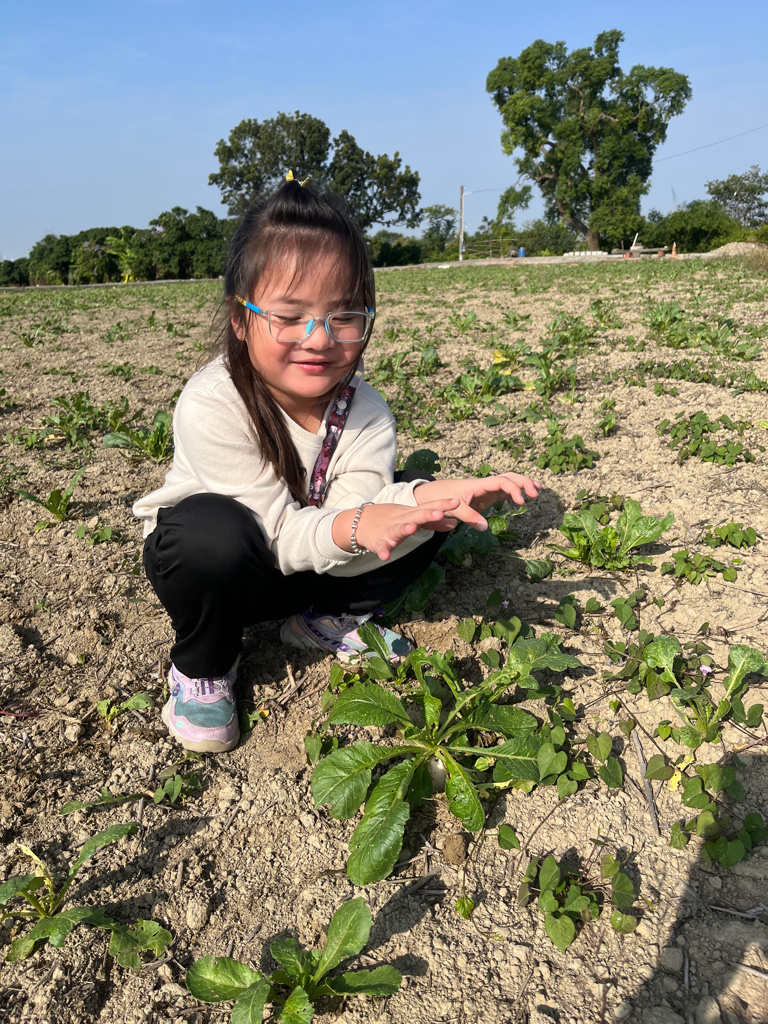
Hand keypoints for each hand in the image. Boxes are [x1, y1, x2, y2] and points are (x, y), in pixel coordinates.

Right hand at [332, 499, 460, 561]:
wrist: (362, 522)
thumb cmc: (394, 519)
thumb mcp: (414, 518)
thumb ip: (434, 522)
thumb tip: (454, 524)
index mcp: (413, 514)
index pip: (430, 507)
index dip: (443, 505)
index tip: (457, 502)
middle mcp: (403, 519)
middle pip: (417, 515)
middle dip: (428, 514)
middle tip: (439, 513)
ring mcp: (390, 530)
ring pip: (399, 529)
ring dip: (405, 529)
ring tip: (412, 528)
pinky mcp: (379, 541)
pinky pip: (381, 547)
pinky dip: (383, 551)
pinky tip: (385, 556)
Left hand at [414, 473, 540, 524]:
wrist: (431, 496)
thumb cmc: (440, 499)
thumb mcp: (453, 509)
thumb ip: (469, 516)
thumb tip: (485, 527)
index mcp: (478, 485)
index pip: (501, 481)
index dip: (513, 488)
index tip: (521, 501)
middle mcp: (484, 485)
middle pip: (509, 477)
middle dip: (524, 481)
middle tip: (536, 492)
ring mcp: (486, 490)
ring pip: (508, 482)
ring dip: (522, 484)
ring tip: (536, 491)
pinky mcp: (485, 497)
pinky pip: (502, 492)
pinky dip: (514, 493)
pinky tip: (522, 499)